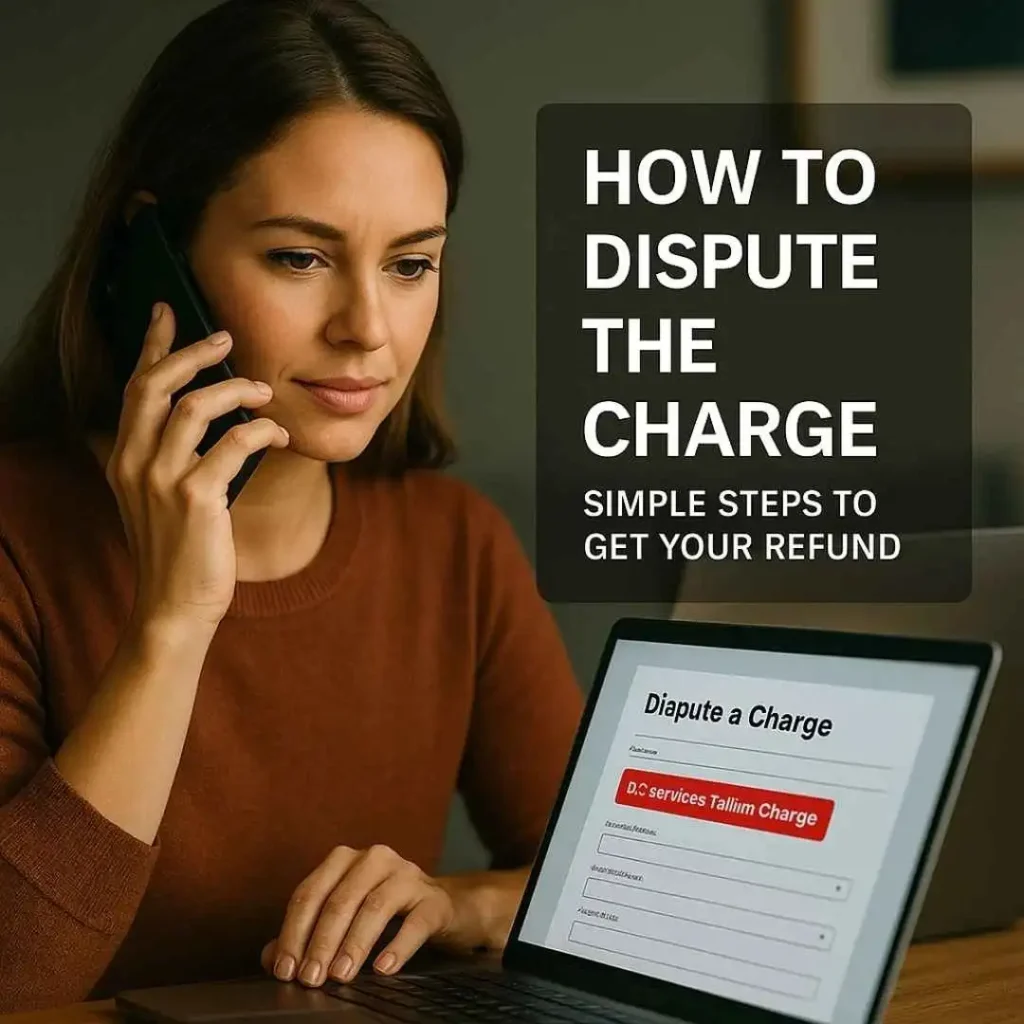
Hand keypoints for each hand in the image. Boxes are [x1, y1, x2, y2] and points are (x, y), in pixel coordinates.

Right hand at [106, 301, 289, 632]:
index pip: (134, 386)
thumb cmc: (180, 551)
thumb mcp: (162, 498)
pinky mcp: (196, 499)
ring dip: (236, 390)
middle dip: (192, 352)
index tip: (167, 312)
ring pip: (195, 406)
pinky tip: (276, 435)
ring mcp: (162, 480)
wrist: (176, 607)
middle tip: (225, 337)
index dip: (152, 345)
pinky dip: (260, 431)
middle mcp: (135, 463)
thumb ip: (172, 456)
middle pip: (156, 384)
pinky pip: (232, 443)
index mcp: (124, 459)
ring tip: (265, 391)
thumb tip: (209, 412)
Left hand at [261, 845, 459, 986]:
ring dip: (353, 944)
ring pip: (374, 907)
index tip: (285, 969)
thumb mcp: (344, 916)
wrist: (439, 906)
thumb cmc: (384, 911)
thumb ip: (306, 933)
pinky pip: (414, 922)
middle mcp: (374, 859)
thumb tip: (271, 958)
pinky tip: (383, 967)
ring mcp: (406, 875)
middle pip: (340, 900)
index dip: (293, 933)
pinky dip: (397, 946)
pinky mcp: (433, 898)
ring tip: (341, 975)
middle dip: (321, 942)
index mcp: (345, 860)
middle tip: (311, 978)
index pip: (310, 893)